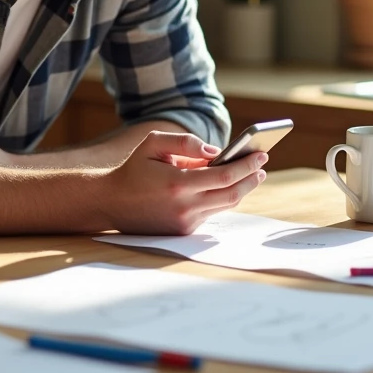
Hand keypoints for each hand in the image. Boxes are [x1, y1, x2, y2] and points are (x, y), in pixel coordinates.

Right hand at [101, 131, 266, 234]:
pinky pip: (211, 212)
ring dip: (242, 189)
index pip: (225, 176)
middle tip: (262, 164)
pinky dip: (223, 197)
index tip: (261, 154)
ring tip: (252, 173)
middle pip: (232, 194)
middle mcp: (184, 207)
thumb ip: (186, 143)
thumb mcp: (153, 144)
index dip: (246, 165)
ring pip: (225, 205)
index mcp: (178, 184)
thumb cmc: (133, 169)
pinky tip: (229, 185)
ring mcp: (185, 222)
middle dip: (251, 178)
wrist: (110, 203)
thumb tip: (216, 151)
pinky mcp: (184, 230)